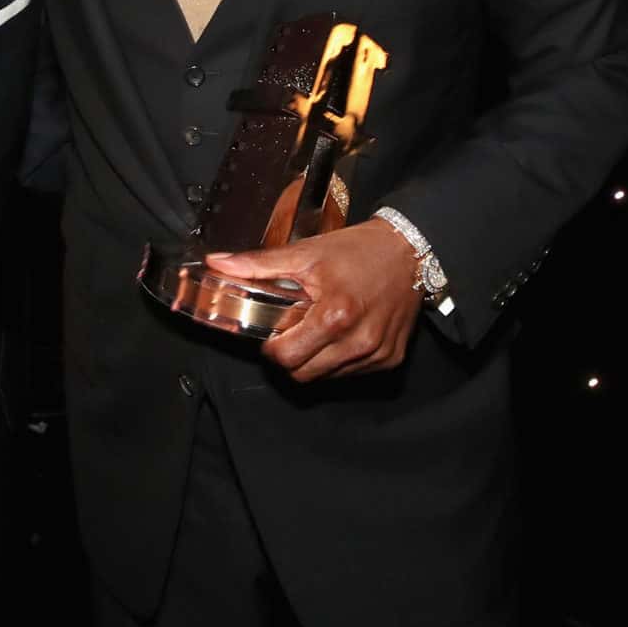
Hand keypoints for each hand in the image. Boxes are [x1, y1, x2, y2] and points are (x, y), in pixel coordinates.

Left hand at [206, 221, 422, 382]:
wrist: (410, 249)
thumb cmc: (358, 250)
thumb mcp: (305, 253)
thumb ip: (258, 264)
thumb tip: (217, 264)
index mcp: (335, 315)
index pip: (286, 357)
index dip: (272, 348)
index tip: (274, 332)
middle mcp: (359, 341)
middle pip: (303, 374)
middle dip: (291, 357)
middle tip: (294, 330)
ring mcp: (377, 354)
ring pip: (327, 377)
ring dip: (316, 359)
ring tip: (320, 327)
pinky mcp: (391, 359)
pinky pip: (352, 373)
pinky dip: (341, 359)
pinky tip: (343, 332)